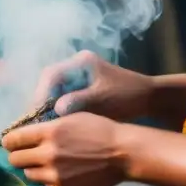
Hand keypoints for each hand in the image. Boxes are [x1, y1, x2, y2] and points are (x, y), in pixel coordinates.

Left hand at [2, 113, 125, 185]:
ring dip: (33, 168)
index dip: (9, 141)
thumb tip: (24, 133)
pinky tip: (61, 172)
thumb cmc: (99, 130)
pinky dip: (48, 180)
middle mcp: (48, 154)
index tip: (10, 143)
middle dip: (18, 155)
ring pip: (28, 174)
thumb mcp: (71, 118)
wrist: (123, 153)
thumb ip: (46, 127)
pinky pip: (45, 185)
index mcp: (49, 132)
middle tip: (26, 153)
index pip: (13, 139)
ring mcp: (55, 174)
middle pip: (15, 159)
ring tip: (46, 163)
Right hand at [35, 50, 152, 120]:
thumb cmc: (127, 97)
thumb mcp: (103, 100)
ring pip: (54, 89)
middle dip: (42, 100)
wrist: (149, 98)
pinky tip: (56, 121)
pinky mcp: (82, 86)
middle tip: (36, 120)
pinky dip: (57, 108)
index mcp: (82, 62)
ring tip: (43, 123)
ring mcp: (79, 75)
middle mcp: (77, 65)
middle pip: (50, 80)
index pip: (52, 74)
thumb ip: (79, 101)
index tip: (37, 112)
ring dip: (48, 105)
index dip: (41, 93)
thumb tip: (55, 109)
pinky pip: (62, 95)